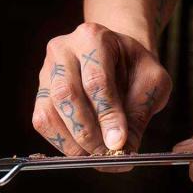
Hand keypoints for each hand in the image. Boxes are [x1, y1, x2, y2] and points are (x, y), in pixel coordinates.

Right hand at [33, 22, 171, 155]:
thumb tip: (124, 149)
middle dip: (88, 133)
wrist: (119, 60)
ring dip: (74, 142)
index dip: (107, 115)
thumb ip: (140, 112)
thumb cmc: (135, 69)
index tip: (119, 143)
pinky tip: (83, 149)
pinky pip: (43, 122)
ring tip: (98, 155)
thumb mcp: (152, 83)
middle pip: (67, 95)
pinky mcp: (41, 94)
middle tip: (108, 154)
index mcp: (94, 38)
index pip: (96, 80)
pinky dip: (62, 142)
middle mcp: (63, 50)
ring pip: (50, 112)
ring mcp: (46, 72)